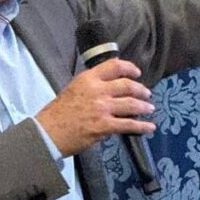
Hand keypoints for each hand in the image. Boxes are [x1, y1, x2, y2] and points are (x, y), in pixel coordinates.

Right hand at [35, 59, 155, 156]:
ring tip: (149, 108)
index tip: (137, 73)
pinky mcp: (104, 126)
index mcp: (88, 78)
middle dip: (140, 89)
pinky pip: (128, 125)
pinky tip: (149, 127)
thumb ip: (92, 85)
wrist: (49, 132)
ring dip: (143, 106)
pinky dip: (142, 126)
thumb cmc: (58, 111)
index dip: (129, 68)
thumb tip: (109, 87)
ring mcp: (102, 108)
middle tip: (146, 93)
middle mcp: (97, 90)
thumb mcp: (74, 88)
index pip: (114, 66)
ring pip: (131, 104)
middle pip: (127, 85)